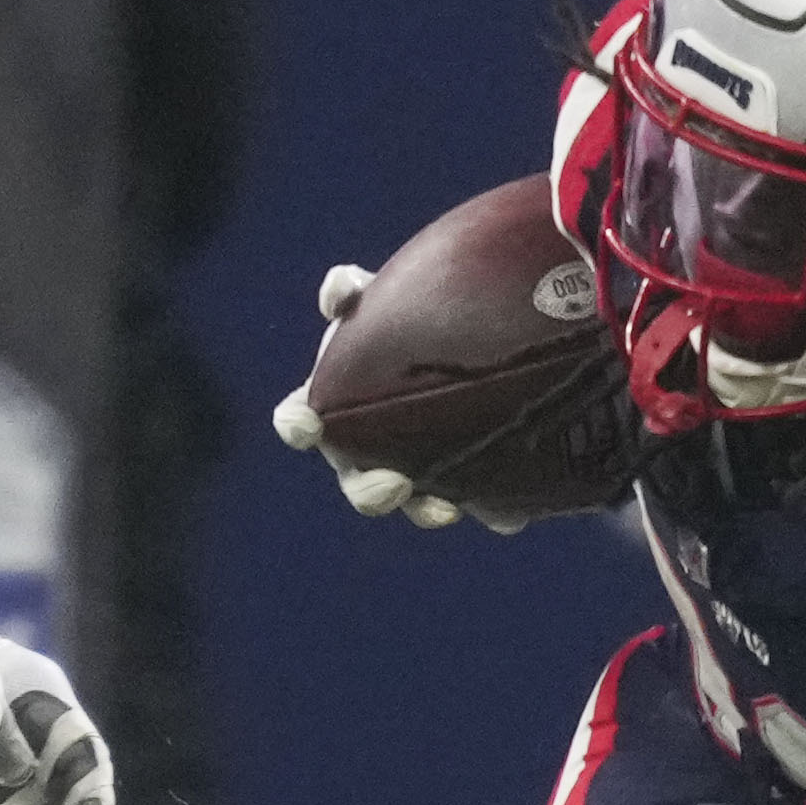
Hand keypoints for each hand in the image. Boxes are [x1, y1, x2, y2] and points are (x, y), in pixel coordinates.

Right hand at [272, 262, 510, 529]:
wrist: (467, 334)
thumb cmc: (407, 315)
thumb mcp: (379, 294)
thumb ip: (353, 289)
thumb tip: (338, 291)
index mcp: (334, 406)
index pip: (298, 421)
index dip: (297, 426)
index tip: (310, 425)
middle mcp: (366, 449)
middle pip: (357, 484)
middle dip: (371, 493)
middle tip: (395, 484)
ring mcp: (414, 470)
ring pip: (413, 505)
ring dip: (424, 511)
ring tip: (448, 509)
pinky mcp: (464, 479)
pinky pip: (477, 503)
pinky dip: (491, 513)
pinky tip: (508, 514)